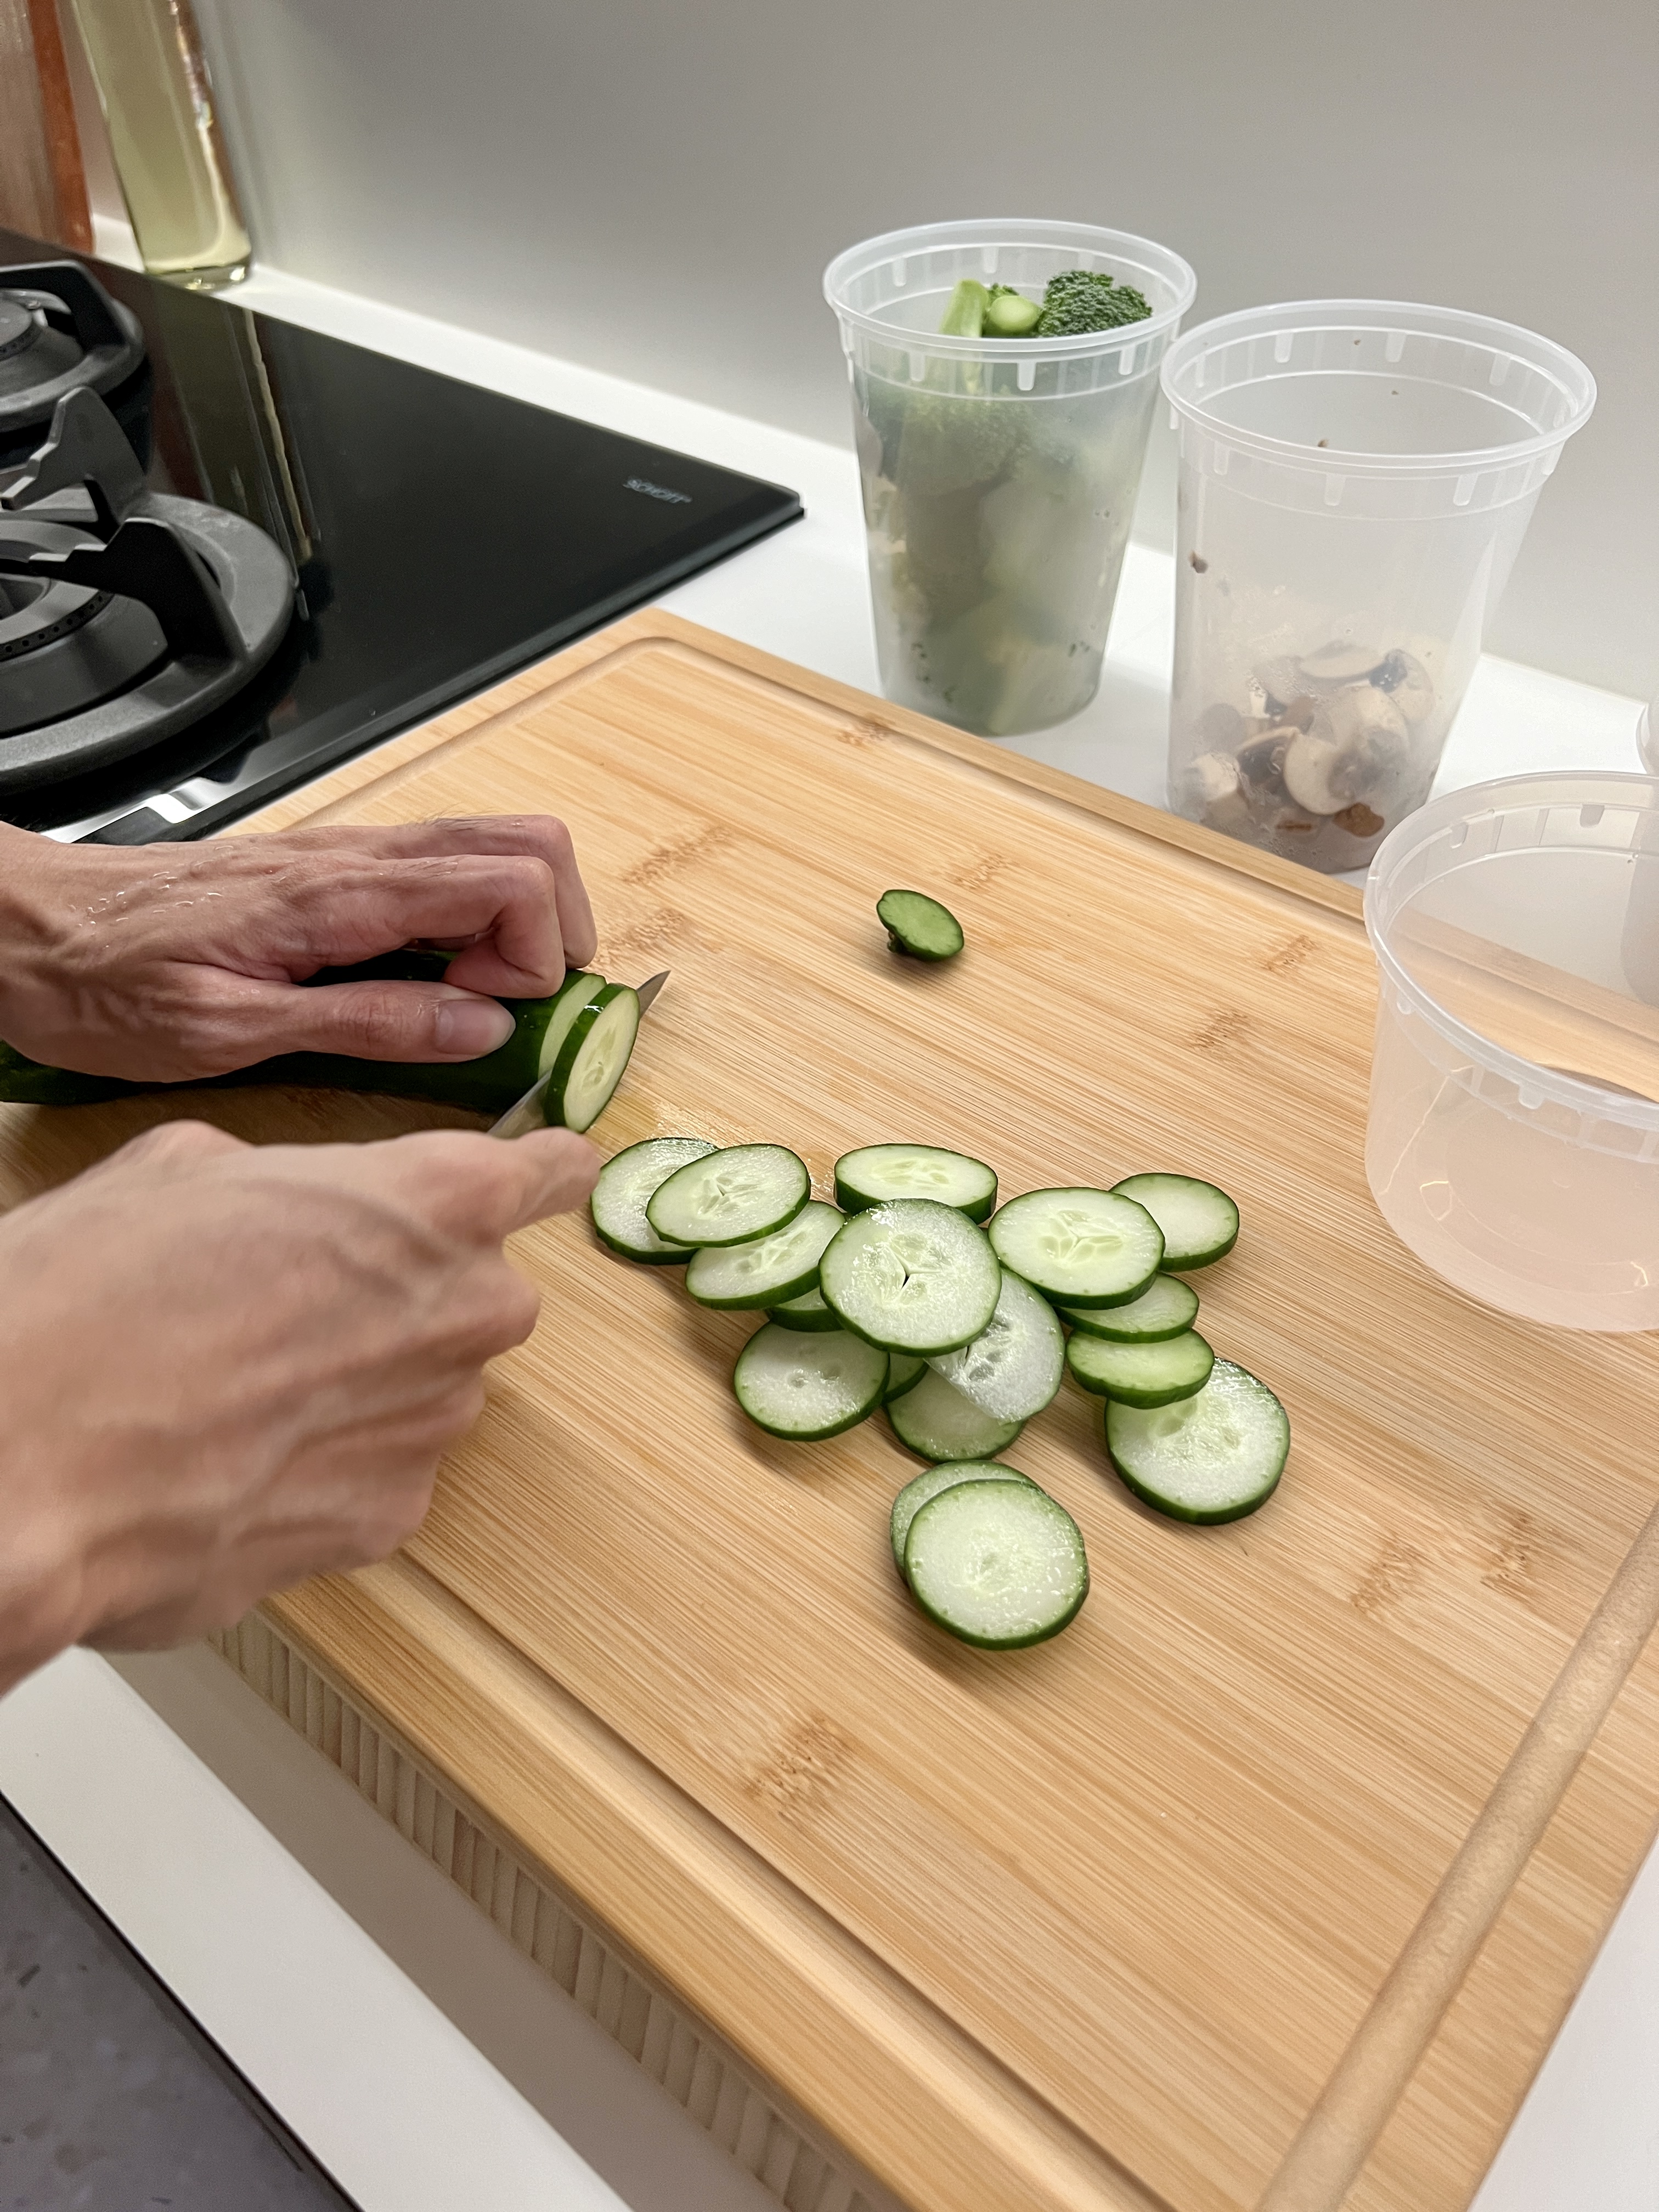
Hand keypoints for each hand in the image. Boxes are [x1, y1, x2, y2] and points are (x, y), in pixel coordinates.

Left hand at [0, 816, 597, 1081]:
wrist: (24, 927)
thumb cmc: (105, 984)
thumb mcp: (229, 1033)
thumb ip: (366, 1024)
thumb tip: (480, 1028)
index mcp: (337, 896)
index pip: (511, 881)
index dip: (536, 956)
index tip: (495, 1020)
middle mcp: (353, 858)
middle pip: (527, 845)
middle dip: (554, 930)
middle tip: (510, 1009)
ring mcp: (346, 855)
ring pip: (492, 847)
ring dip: (517, 924)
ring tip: (474, 1001)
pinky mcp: (330, 870)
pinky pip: (440, 870)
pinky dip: (471, 922)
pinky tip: (426, 984)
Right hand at [0, 1119, 598, 1691]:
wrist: (24, 1463)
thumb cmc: (90, 1302)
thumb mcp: (182, 1169)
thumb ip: (289, 1182)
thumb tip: (292, 1209)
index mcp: (436, 1204)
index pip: (552, 1174)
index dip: (542, 1174)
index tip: (543, 1179)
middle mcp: (466, 1315)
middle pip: (475, 1292)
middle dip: (403, 1293)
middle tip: (286, 1299)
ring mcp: (434, 1428)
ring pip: (421, 1388)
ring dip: (355, 1384)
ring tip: (232, 1385)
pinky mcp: (387, 1521)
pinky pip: (375, 1473)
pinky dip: (319, 1467)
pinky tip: (228, 1457)